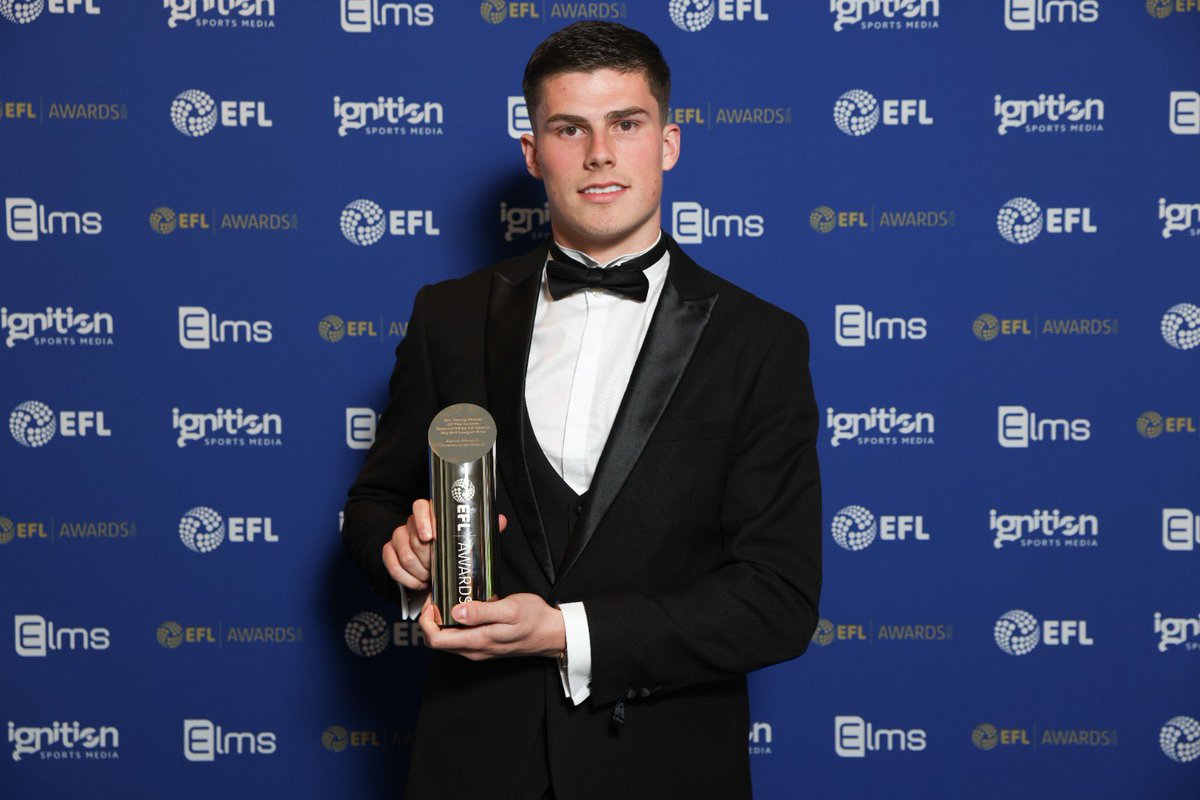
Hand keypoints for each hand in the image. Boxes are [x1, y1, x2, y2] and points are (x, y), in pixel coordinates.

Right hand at [381, 499, 506, 590]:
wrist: (433, 563)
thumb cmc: (450, 547)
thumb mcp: (468, 538)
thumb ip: (481, 529)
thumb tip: (500, 520)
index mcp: (431, 514)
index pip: (421, 507)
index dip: (424, 520)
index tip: (431, 536)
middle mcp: (413, 523)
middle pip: (413, 536)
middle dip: (427, 557)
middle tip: (437, 567)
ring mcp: (400, 537)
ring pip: (403, 552)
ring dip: (418, 570)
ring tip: (430, 577)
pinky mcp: (390, 552)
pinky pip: (391, 564)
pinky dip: (405, 577)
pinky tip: (418, 582)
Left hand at [419, 593, 565, 660]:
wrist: (552, 633)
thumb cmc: (534, 620)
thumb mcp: (510, 610)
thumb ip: (482, 612)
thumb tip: (455, 612)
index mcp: (477, 641)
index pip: (435, 639)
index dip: (426, 620)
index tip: (432, 601)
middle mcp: (474, 650)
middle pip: (437, 640)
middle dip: (430, 618)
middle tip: (436, 596)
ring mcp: (478, 649)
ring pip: (447, 639)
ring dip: (441, 620)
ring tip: (446, 598)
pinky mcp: (484, 644)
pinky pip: (459, 637)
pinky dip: (453, 622)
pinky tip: (461, 606)